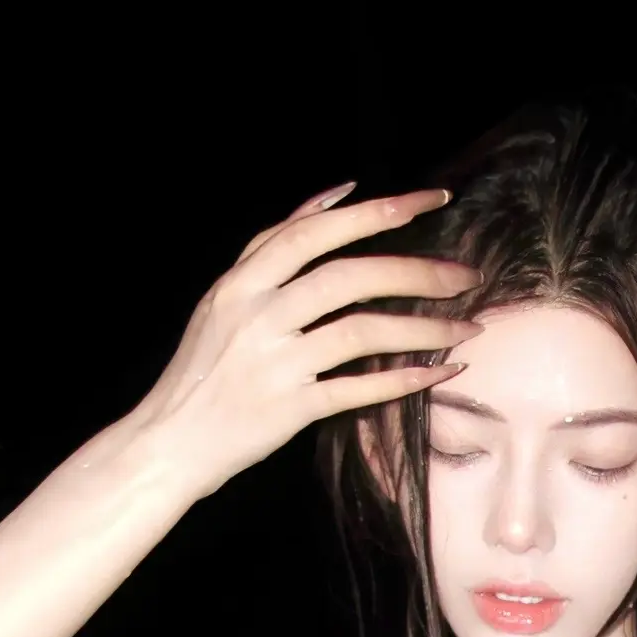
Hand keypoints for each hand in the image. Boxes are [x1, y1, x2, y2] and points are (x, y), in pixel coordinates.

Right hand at [128, 182, 482, 503]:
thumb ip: (274, 246)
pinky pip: (357, 390)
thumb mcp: (225, 296)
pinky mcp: (288, 410)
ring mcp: (274, 364)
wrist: (169, 441)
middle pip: (348, 278)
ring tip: (467, 328)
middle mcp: (257, 316)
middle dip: (415, 273)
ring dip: (422, 329)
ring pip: (361, 332)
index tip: (430, 200)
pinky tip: (438, 373)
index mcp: (241, 282)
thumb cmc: (204, 367)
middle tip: (466, 275)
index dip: (376, 212)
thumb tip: (336, 195)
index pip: (316, 232)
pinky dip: (402, 381)